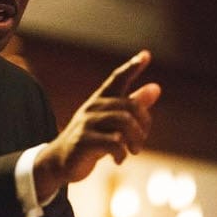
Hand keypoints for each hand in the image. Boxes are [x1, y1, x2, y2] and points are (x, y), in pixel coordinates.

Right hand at [34, 50, 160, 200]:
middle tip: (140, 142)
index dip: (132, 67)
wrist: (60, 161)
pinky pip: (114, 142)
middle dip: (144, 125)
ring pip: (125, 122)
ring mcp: (87, 123)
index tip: (146, 55)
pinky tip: (119, 160)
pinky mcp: (83, 141)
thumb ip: (134, 105)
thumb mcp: (112, 122)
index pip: (118, 78)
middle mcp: (93, 107)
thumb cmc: (91, 138)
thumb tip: (156, 88)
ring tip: (133, 151)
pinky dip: (122, 153)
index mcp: (101, 100)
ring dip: (136, 139)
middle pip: (131, 106)